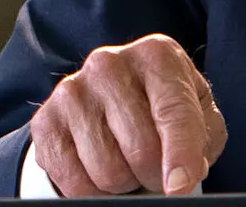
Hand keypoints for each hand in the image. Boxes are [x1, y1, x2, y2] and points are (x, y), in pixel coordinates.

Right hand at [29, 34, 227, 195]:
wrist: (111, 96)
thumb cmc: (162, 105)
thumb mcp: (196, 112)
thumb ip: (200, 139)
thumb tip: (185, 175)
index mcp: (156, 55)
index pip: (174, 112)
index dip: (181, 155)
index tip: (180, 185)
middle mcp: (110, 64)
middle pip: (140, 148)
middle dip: (155, 175)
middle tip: (157, 173)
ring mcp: (73, 90)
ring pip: (107, 170)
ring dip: (125, 183)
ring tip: (128, 164)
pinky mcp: (45, 120)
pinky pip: (73, 180)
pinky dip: (93, 190)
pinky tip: (101, 170)